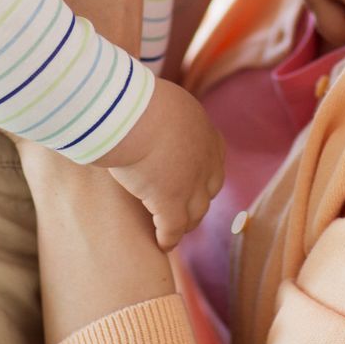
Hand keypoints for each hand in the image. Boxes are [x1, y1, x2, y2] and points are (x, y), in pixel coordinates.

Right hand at [101, 77, 223, 250]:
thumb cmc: (134, 99)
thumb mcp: (157, 100)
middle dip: (198, 199)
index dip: (203, 172)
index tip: (194, 180)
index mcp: (204, 131)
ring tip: (175, 230)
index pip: (213, 159)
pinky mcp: (170, 203)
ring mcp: (191, 184)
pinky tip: (161, 244)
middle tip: (185, 208)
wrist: (131, 113)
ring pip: (195, 213)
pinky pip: (173, 229)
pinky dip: (168, 238)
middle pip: (209, 189)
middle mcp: (205, 160)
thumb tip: (140, 107)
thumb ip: (159, 112)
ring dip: (185, 222)